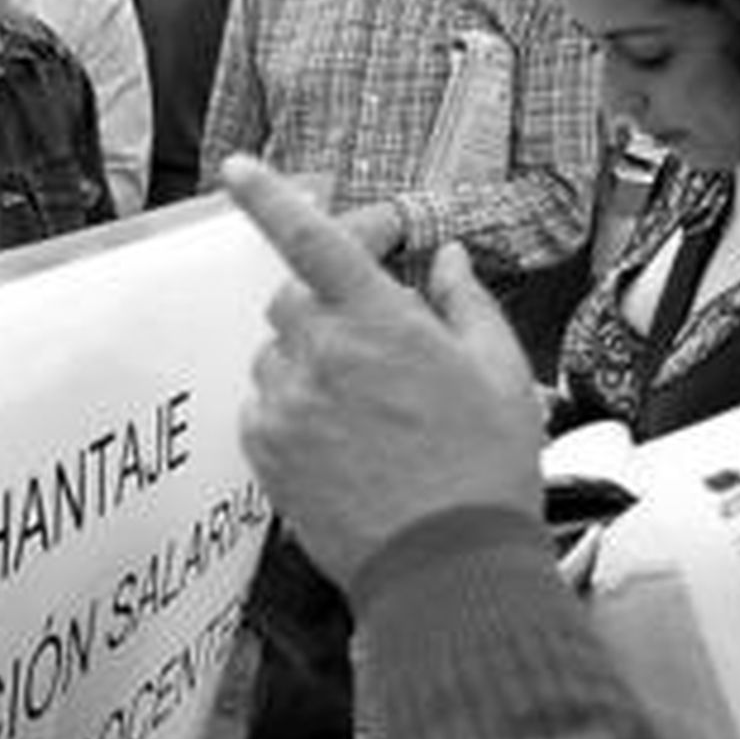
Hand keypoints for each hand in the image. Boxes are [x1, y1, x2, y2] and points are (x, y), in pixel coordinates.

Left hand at [222, 154, 542, 590]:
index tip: (237, 169)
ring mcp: (287, 402)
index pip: (311, 238)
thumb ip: (467, 302)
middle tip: (370, 343)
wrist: (446, 569)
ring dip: (310, 364)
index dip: (268, 196)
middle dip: (323, 306)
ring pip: (278, 355)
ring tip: (367, 416)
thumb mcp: (502, 375)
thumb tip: (447, 257)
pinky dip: (293, 412)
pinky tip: (341, 447)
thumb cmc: (485, 471)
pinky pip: (265, 406)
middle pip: (291, 298)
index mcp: (379, 321)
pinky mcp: (265, 448)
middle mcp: (322, 353)